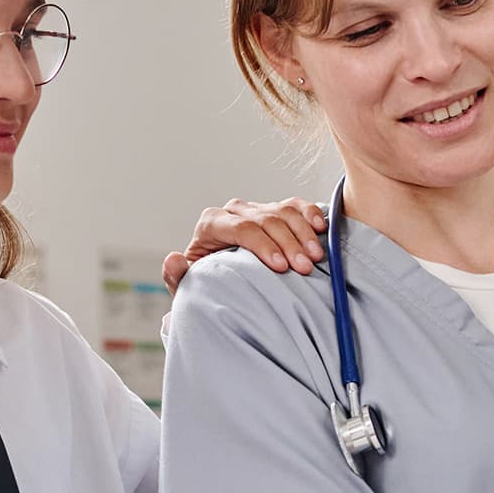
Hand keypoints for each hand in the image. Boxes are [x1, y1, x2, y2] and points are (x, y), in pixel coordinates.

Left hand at [163, 198, 327, 292]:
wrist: (221, 279)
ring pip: (284, 211)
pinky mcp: (275, 210)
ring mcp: (256, 208)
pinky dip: (310, 214)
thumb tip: (172, 259)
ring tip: (316, 257)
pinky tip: (321, 229)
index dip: (263, 245)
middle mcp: (233, 211)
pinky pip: (296, 206)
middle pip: (266, 219)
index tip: (281, 267)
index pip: (241, 228)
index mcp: (211, 224)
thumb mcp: (189, 286)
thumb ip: (177, 277)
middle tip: (305, 268)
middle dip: (288, 243)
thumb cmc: (206, 283)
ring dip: (303, 233)